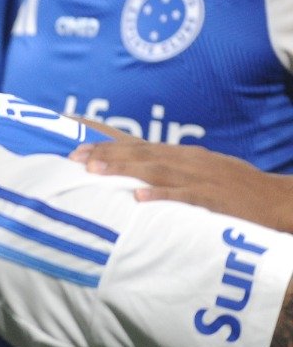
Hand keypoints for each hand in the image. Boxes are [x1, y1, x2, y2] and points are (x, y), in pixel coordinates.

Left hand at [70, 136, 292, 229]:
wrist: (278, 200)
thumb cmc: (237, 188)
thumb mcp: (202, 171)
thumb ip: (172, 170)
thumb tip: (138, 173)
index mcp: (184, 155)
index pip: (138, 146)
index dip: (106, 147)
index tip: (77, 150)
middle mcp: (188, 161)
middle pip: (140, 154)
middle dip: (105, 155)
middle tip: (74, 159)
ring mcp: (201, 178)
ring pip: (155, 170)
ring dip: (123, 169)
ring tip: (95, 171)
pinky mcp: (214, 198)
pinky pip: (185, 196)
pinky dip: (161, 195)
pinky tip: (139, 198)